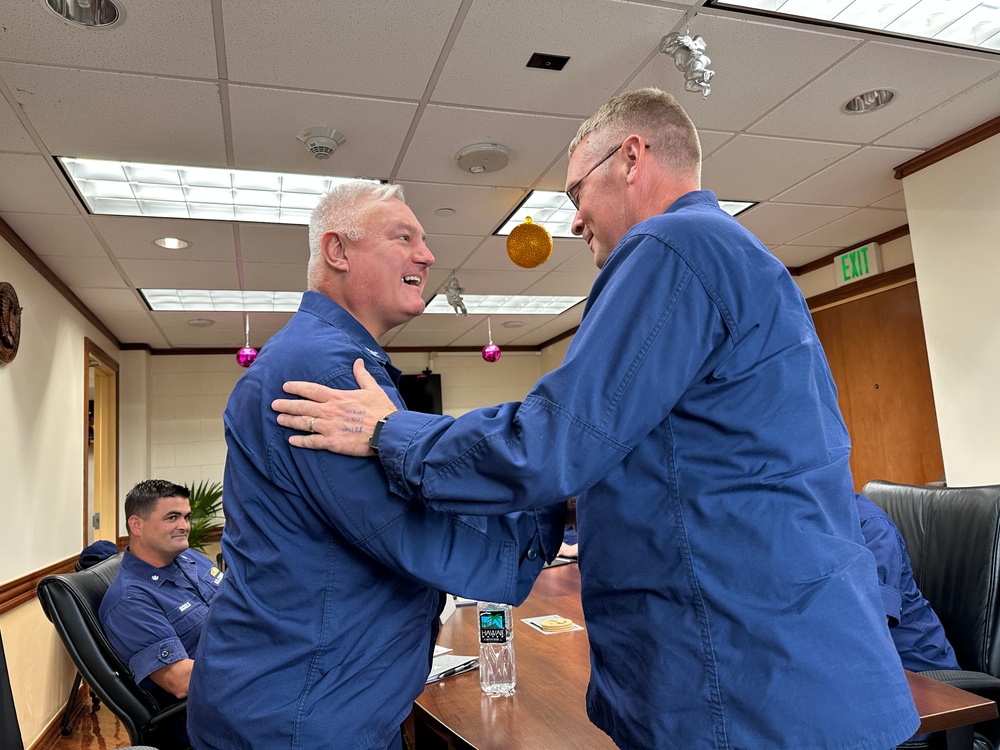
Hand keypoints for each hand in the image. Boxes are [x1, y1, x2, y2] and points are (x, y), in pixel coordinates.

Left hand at [272, 359, 396, 455]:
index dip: (297, 387)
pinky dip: (300, 441)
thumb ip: (362, 375)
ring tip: (279, 419)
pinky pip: (312, 442)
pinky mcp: (332, 443)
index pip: (311, 390)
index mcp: (338, 397)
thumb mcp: (373, 389)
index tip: (285, 387)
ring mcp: (329, 427)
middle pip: (302, 406)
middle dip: (286, 405)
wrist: (388, 432)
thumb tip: (357, 361)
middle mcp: (330, 411)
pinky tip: (292, 441)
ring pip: (303, 423)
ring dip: (290, 421)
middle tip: (274, 405)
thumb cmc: (382, 411)